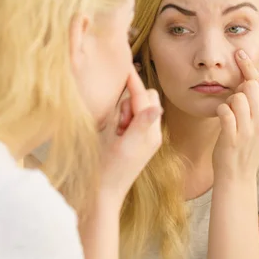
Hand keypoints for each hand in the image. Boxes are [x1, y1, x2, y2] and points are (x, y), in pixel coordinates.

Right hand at [98, 66, 162, 202]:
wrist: (103, 193)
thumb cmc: (108, 169)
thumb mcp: (123, 145)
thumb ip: (138, 124)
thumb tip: (156, 108)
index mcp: (151, 132)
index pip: (143, 98)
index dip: (133, 82)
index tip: (126, 65)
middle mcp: (151, 132)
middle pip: (143, 99)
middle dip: (128, 102)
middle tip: (116, 124)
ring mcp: (143, 137)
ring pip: (134, 108)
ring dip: (122, 113)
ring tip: (114, 134)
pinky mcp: (134, 140)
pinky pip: (129, 119)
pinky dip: (121, 121)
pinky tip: (114, 136)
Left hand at [212, 50, 258, 180]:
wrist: (237, 176)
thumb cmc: (249, 150)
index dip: (248, 68)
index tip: (239, 54)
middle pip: (248, 87)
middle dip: (237, 90)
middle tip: (234, 104)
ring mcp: (248, 130)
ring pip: (236, 97)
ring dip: (228, 103)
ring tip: (230, 116)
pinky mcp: (232, 137)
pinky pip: (224, 111)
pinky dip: (220, 112)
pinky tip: (222, 120)